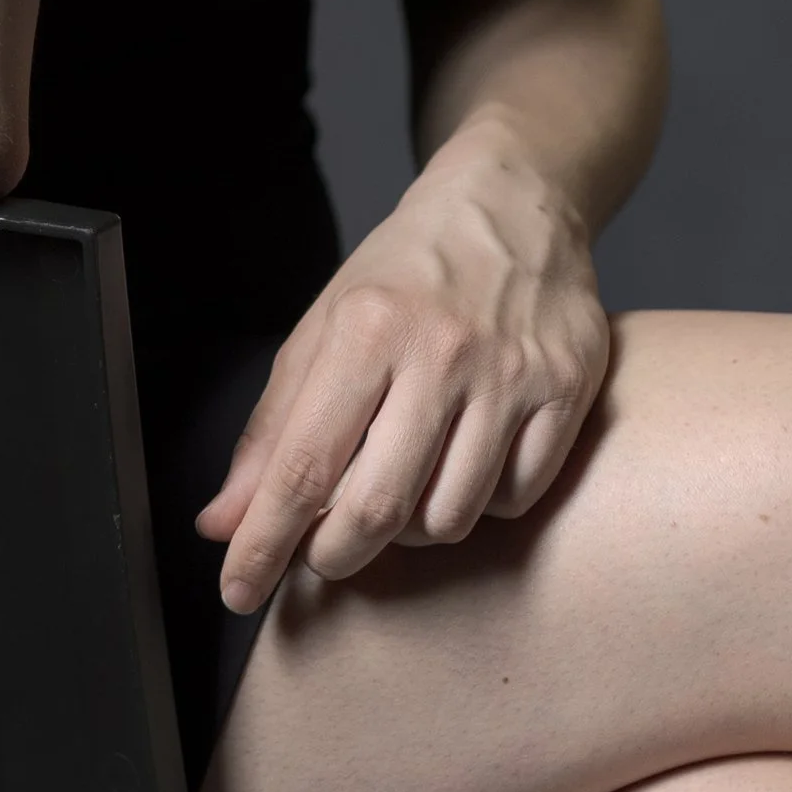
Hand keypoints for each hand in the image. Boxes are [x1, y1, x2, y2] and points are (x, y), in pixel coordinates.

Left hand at [198, 119, 611, 612]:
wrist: (513, 203)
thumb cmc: (408, 271)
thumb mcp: (325, 328)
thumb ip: (273, 429)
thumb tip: (224, 522)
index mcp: (366, 328)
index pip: (304, 465)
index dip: (264, 543)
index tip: (238, 588)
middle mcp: (441, 352)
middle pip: (375, 508)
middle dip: (334, 555)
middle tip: (322, 556)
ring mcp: (511, 374)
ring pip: (448, 517)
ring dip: (410, 530)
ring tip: (399, 489)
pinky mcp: (567, 391)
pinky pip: (513, 499)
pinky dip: (479, 504)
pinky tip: (463, 463)